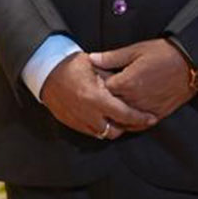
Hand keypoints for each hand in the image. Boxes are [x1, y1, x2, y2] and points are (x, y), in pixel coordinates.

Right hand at [40, 52, 156, 139]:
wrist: (46, 71)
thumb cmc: (72, 65)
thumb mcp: (96, 66)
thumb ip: (114, 78)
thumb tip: (133, 86)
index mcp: (96, 98)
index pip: (124, 115)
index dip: (140, 118)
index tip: (151, 118)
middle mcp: (87, 113)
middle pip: (115, 131)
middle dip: (126, 127)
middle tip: (135, 119)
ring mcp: (78, 120)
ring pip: (102, 134)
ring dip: (112, 128)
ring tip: (120, 119)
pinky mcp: (70, 123)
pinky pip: (89, 132)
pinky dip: (99, 127)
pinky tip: (104, 118)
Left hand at [88, 39, 194, 121]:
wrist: (191, 65)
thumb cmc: (163, 54)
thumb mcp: (136, 50)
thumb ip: (112, 58)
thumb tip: (92, 59)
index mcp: (126, 83)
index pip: (101, 88)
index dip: (96, 83)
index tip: (94, 79)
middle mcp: (133, 100)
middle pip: (109, 105)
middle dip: (103, 99)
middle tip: (99, 92)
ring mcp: (145, 110)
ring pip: (122, 119)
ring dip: (114, 113)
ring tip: (110, 105)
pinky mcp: (156, 115)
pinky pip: (138, 126)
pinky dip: (129, 123)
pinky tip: (125, 117)